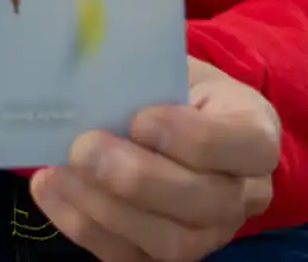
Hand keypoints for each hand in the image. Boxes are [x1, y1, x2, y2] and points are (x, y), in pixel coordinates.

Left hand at [28, 57, 279, 261]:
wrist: (181, 122)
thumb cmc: (175, 88)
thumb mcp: (174, 65)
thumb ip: (146, 71)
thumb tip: (92, 65)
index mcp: (256, 135)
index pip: (246, 145)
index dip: (193, 138)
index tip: (139, 118)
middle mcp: (244, 194)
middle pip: (207, 202)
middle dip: (139, 179)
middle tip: (83, 148)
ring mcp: (210, 234)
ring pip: (172, 243)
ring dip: (106, 208)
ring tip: (60, 170)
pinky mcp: (165, 256)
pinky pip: (128, 257)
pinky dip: (83, 225)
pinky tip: (51, 187)